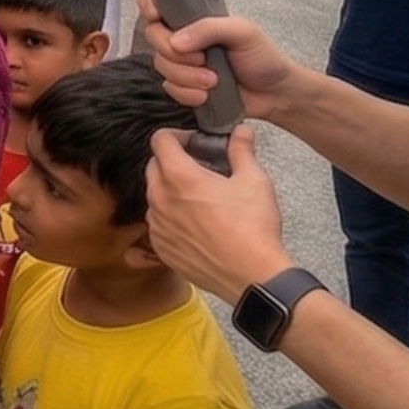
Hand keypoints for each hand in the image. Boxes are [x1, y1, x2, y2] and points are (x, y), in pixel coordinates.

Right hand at [137, 0, 302, 123]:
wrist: (275, 94)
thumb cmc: (263, 57)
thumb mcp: (242, 32)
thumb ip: (209, 28)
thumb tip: (176, 41)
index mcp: (195, 16)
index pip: (159, 0)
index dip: (148, 4)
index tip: (155, 15)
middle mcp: (184, 36)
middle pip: (153, 36)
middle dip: (174, 53)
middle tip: (201, 59)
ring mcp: (182, 62)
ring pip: (160, 65)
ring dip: (185, 77)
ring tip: (213, 81)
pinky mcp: (184, 86)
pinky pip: (169, 88)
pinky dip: (186, 94)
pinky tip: (206, 96)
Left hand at [146, 127, 294, 304]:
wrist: (254, 277)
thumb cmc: (254, 229)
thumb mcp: (254, 180)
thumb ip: (242, 150)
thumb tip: (240, 131)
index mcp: (179, 177)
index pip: (160, 140)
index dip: (177, 136)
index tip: (192, 142)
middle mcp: (160, 199)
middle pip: (154, 166)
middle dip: (173, 161)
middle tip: (200, 168)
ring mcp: (158, 226)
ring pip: (154, 195)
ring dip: (170, 191)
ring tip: (199, 198)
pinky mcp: (161, 248)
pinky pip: (158, 224)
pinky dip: (171, 218)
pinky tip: (195, 223)